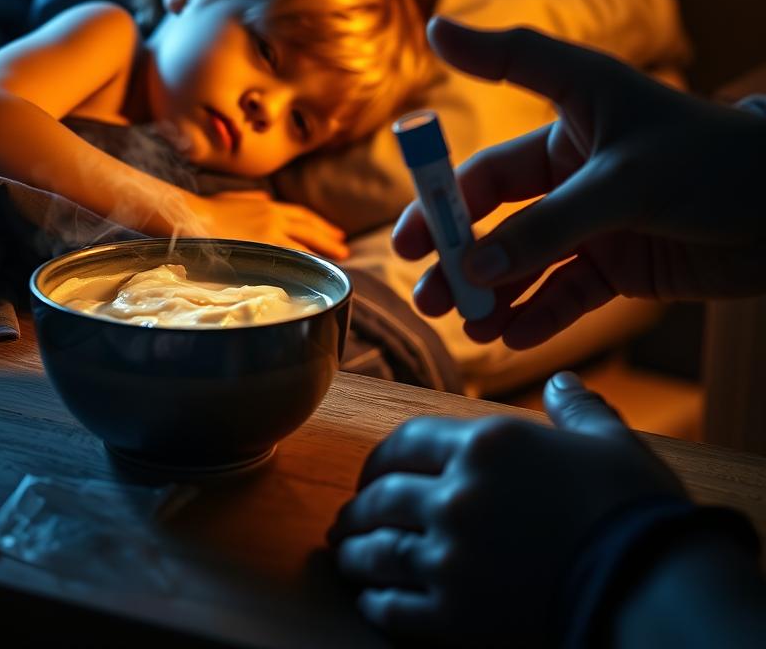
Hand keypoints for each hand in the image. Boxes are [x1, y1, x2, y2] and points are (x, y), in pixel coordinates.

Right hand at [197, 190, 348, 259]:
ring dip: (325, 250)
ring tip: (341, 257)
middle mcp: (274, 216)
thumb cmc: (206, 210)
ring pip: (306, 242)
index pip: (300, 215)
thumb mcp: (232, 198)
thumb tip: (264, 198)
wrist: (192, 216)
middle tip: (343, 246)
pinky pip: (293, 255)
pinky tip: (318, 268)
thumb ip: (250, 199)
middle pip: (309, 227)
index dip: (318, 223)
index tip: (333, 231)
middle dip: (328, 237)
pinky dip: (308, 261)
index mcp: (266, 205)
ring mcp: (270, 232)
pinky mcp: (264, 246)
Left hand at [329, 372, 684, 646]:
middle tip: (349, 517)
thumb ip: (575, 409)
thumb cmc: (634, 509)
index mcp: (484, 445)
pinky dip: (375, 600)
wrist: (654, 587)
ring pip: (378, 549)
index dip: (382, 459)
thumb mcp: (607, 442)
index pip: (406, 442)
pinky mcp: (455, 616)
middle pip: (382, 496)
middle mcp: (455, 496)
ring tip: (345, 555)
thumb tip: (563, 383)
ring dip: (355, 552)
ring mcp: (450, 557)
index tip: (374, 472)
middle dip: (360, 507)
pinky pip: (394, 606)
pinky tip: (369, 599)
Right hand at [393, 17, 765, 348]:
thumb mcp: (623, 185)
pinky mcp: (618, 263)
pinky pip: (566, 292)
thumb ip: (547, 226)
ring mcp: (594, 217)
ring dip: (492, 290)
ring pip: (525, 256)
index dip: (454, 119)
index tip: (411, 122)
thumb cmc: (717, 164)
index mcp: (575, 115)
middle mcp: (575, 164)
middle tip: (418, 276)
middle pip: (495, 204)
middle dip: (456, 242)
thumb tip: (474, 267)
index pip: (503, 103)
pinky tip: (513, 337)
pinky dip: (540, 315)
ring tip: (461, 322)